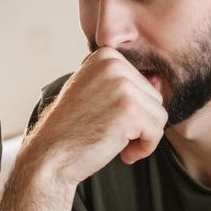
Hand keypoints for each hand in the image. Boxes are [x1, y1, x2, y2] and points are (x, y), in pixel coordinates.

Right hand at [24, 48, 166, 185]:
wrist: (50, 155)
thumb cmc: (73, 128)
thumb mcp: (94, 92)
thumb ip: (121, 82)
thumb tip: (160, 80)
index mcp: (105, 55)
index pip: (142, 83)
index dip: (130, 109)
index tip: (107, 120)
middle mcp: (113, 64)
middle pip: (154, 97)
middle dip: (139, 123)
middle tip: (111, 134)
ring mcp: (122, 85)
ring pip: (158, 114)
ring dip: (142, 136)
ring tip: (117, 143)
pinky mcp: (129, 109)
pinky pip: (157, 131)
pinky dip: (145, 148)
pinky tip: (123, 154)